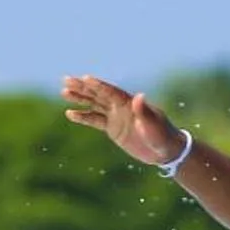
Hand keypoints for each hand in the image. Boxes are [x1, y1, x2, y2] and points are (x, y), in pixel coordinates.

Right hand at [61, 74, 185, 166]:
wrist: (165, 150)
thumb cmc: (162, 136)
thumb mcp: (153, 125)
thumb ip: (144, 112)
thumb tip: (139, 96)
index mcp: (130, 103)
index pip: (110, 92)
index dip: (98, 85)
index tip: (84, 78)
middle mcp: (121, 107)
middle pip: (98, 94)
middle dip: (83, 87)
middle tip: (66, 79)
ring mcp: (116, 117)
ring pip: (94, 104)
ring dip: (80, 98)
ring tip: (64, 92)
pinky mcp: (113, 129)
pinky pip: (95, 120)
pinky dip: (83, 117)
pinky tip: (70, 113)